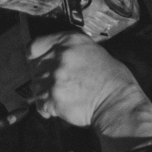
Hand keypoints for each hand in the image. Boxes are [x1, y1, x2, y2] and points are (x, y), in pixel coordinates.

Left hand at [25, 32, 151, 140]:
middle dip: (44, 78)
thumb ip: (71, 51)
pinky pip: (40, 104)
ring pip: (36, 87)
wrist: (117, 103)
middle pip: (36, 68)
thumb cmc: (113, 79)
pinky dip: (46, 108)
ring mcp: (54, 78)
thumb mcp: (94, 52)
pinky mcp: (53, 99)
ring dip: (45, 93)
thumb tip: (57, 57)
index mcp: (69, 41)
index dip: (34, 56)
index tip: (37, 63)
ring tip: (60, 98)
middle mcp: (59, 57)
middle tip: (56, 86)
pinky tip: (57, 109)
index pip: (35, 45)